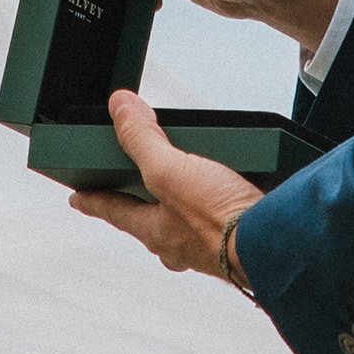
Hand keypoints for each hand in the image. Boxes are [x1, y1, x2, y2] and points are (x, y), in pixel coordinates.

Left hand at [70, 91, 263, 283]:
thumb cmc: (220, 221)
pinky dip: (218, 207)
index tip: (77, 199)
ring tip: (185, 187)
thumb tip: (119, 107)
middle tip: (130, 195)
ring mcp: (211, 246)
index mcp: (156, 230)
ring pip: (184, 227)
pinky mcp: (241, 240)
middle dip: (139, 209)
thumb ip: (142, 139)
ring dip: (180, 210)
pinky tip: (231, 194)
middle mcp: (180, 244)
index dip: (93, 200)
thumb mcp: (169, 171)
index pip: (113, 210)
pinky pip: (220, 222)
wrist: (277, 246)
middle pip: (149, 223)